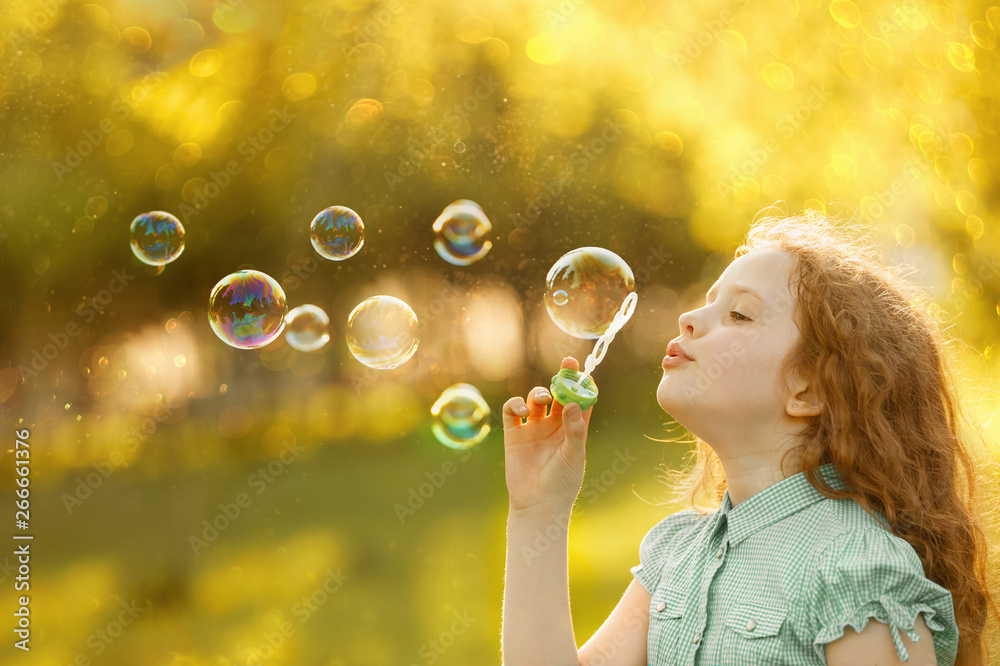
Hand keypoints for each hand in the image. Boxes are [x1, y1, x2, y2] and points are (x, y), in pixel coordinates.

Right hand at [502, 357, 594, 513]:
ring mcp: (534, 428)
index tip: (584, 371)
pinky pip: (513, 411)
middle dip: (562, 378)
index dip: (582, 384)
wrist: (537, 504)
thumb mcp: (573, 455)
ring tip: (543, 399)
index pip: (580, 400)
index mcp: (573, 429)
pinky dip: (515, 404)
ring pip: (536, 399)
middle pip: (558, 394)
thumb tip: (572, 404)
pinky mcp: (514, 434)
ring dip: (540, 392)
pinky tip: (521, 409)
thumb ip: (574, 429)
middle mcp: (554, 425)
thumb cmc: (562, 483)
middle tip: (567, 365)